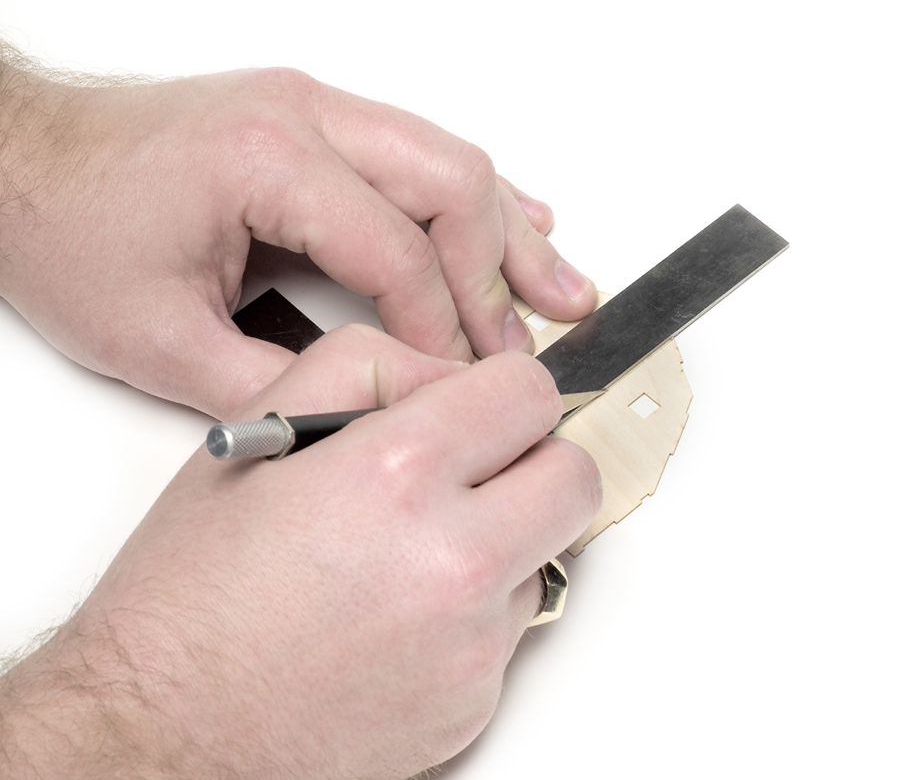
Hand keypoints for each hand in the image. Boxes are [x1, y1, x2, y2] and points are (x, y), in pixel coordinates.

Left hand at [0, 54, 596, 417]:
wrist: (15, 164)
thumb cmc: (68, 230)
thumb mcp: (157, 340)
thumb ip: (273, 388)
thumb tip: (361, 422)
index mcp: (269, 160)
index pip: (400, 249)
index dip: (445, 329)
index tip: (467, 389)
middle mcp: (306, 116)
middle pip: (452, 184)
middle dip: (499, 277)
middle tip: (532, 347)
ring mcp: (315, 110)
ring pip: (451, 160)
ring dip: (511, 233)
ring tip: (567, 292)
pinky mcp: (316, 123)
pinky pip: (422, 153)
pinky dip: (478, 201)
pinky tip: (525, 227)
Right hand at [0, 325, 601, 777]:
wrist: (164, 729)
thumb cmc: (194, 592)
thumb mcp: (259, 430)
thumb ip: (371, 367)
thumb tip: (453, 379)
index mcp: (397, 474)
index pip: (531, 395)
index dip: (506, 393)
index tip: (486, 409)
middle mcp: (453, 561)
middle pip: (575, 478)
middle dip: (535, 461)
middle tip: (477, 472)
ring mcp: (473, 643)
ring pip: (547, 554)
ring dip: (502, 540)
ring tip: (412, 555)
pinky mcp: (475, 703)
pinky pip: (512, 629)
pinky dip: (474, 612)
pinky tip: (399, 616)